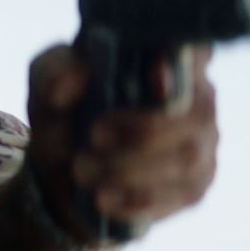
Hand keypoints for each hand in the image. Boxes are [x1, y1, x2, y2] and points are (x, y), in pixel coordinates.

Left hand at [26, 43, 218, 241]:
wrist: (64, 176)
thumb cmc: (66, 115)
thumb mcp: (47, 87)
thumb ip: (54, 73)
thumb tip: (73, 79)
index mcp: (166, 59)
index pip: (199, 51)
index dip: (184, 64)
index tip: (154, 76)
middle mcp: (198, 99)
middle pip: (195, 112)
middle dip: (142, 129)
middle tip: (93, 135)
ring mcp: (201, 146)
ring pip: (186, 158)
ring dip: (128, 167)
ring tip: (81, 170)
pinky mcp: (194, 188)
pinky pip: (176, 196)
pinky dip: (134, 199)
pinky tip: (102, 198)